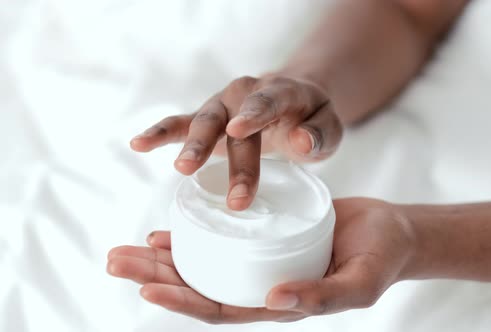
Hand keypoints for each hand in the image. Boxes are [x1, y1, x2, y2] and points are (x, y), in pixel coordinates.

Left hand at [106, 198, 415, 323]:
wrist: (393, 233)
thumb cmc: (381, 260)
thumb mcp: (359, 283)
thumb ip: (321, 296)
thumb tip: (274, 300)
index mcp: (278, 304)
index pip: (220, 308)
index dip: (182, 301)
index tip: (146, 289)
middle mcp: (261, 283)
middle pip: (199, 284)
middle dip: (155, 275)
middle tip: (114, 260)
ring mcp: (260, 258)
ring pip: (204, 260)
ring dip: (164, 255)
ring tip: (128, 245)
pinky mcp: (265, 233)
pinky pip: (222, 234)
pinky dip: (194, 232)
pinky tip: (170, 228)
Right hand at [129, 75, 342, 210]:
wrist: (293, 101)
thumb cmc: (312, 119)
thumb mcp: (330, 127)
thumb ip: (320, 134)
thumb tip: (299, 141)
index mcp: (280, 91)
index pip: (267, 101)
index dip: (254, 114)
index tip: (240, 130)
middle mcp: (245, 93)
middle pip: (234, 124)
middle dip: (234, 162)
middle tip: (236, 199)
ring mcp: (222, 106)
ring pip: (203, 122)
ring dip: (192, 146)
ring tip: (182, 170)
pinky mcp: (206, 119)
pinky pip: (179, 123)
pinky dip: (159, 133)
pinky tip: (137, 144)